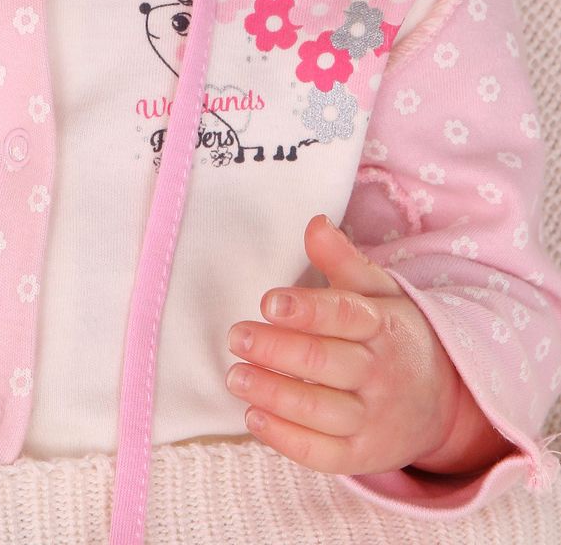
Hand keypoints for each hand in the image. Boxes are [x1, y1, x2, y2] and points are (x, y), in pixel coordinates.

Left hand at [225, 213, 477, 475]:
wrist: (443, 400)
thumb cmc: (393, 334)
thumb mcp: (378, 291)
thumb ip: (342, 259)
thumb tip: (314, 223)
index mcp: (384, 326)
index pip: (345, 316)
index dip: (306, 310)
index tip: (268, 301)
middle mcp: (382, 374)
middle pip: (326, 363)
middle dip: (277, 350)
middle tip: (237, 337)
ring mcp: (375, 419)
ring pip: (322, 411)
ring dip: (274, 394)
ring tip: (236, 376)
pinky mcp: (364, 455)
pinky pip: (325, 455)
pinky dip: (287, 439)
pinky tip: (254, 416)